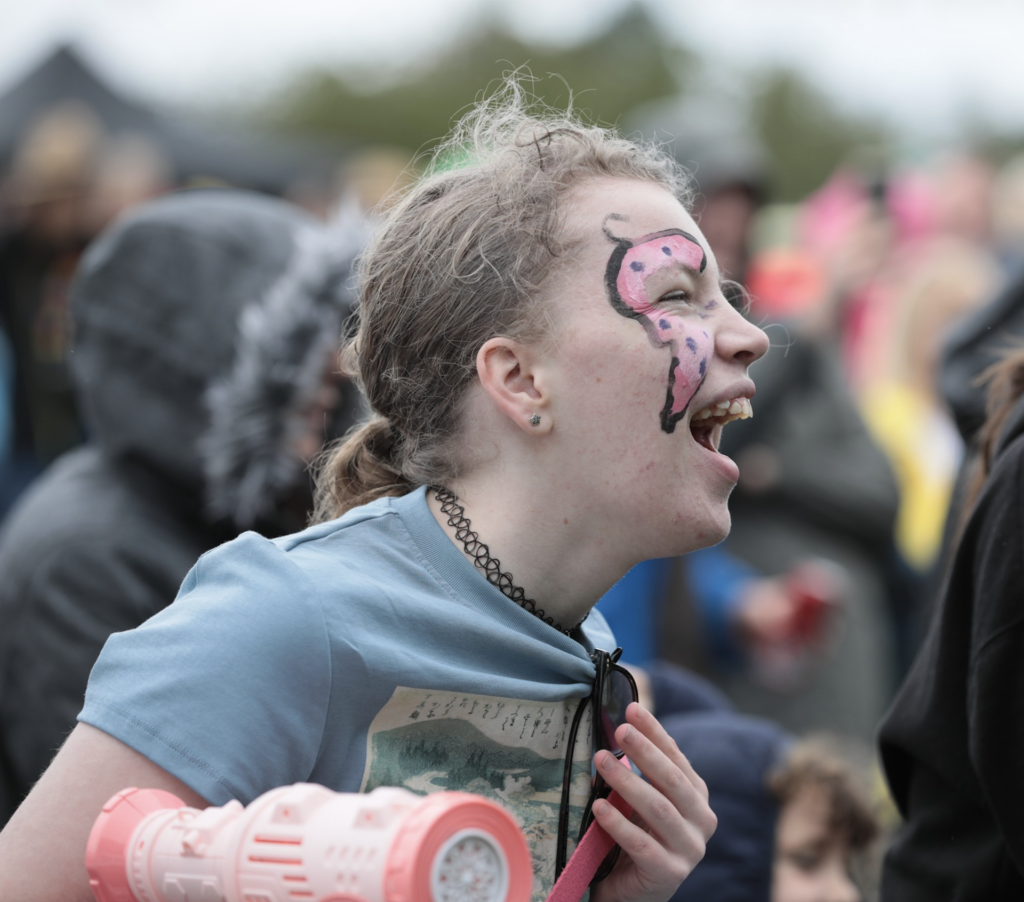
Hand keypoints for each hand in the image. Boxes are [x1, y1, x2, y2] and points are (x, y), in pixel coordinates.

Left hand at [590, 703, 716, 901]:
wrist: (634, 891)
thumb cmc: (638, 834)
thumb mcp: (643, 798)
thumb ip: (642, 770)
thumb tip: (622, 725)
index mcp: (697, 796)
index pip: (676, 757)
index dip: (655, 732)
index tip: (632, 709)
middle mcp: (701, 821)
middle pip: (671, 780)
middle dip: (644, 751)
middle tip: (619, 731)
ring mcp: (689, 849)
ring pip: (658, 809)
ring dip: (626, 782)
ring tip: (601, 760)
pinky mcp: (669, 874)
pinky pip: (642, 844)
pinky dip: (618, 823)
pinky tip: (598, 806)